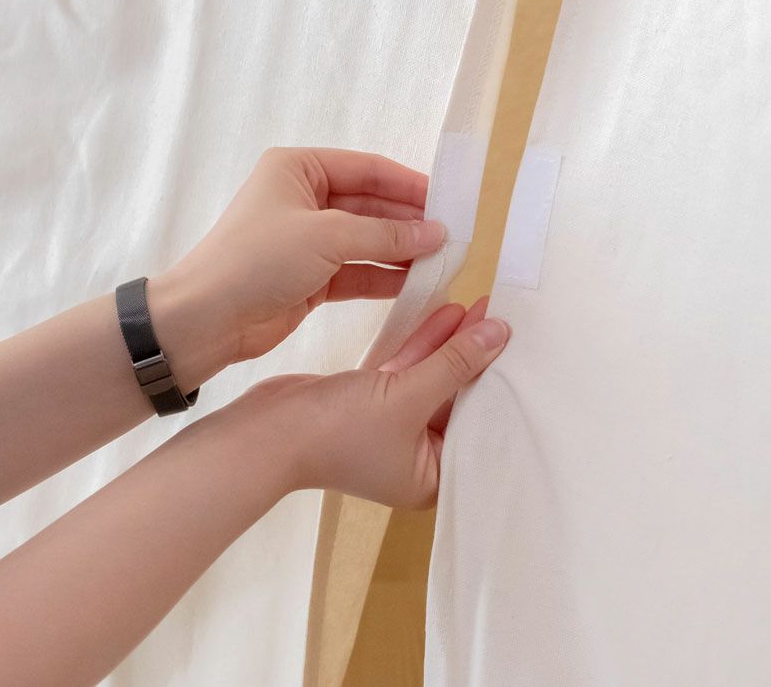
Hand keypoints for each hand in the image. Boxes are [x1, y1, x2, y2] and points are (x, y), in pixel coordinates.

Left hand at [151, 148, 444, 367]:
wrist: (208, 319)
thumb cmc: (258, 260)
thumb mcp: (327, 236)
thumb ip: (385, 234)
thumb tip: (437, 232)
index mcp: (299, 169)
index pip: (368, 170)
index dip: (410, 185)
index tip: (450, 202)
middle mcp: (305, 200)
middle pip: (371, 206)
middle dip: (410, 222)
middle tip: (454, 237)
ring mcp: (309, 241)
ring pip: (367, 241)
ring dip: (402, 252)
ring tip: (444, 262)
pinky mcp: (311, 278)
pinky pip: (358, 271)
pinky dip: (385, 277)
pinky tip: (417, 284)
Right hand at [221, 299, 509, 508]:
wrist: (267, 431)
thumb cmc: (337, 433)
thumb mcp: (407, 397)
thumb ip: (454, 363)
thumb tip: (498, 334)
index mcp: (433, 476)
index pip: (479, 425)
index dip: (498, 384)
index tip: (518, 347)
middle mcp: (417, 455)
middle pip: (457, 398)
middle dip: (473, 357)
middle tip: (498, 318)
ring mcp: (392, 427)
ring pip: (432, 379)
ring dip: (449, 344)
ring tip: (478, 308)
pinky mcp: (372, 402)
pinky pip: (408, 371)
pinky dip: (423, 345)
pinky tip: (446, 315)